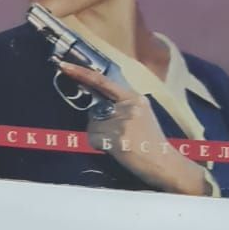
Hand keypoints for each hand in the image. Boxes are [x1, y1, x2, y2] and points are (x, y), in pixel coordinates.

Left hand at [57, 61, 212, 195]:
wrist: (166, 164)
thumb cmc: (150, 141)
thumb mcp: (140, 114)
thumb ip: (120, 105)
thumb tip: (94, 103)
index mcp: (134, 97)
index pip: (102, 81)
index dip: (81, 73)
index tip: (63, 65)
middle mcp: (128, 106)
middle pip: (94, 110)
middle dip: (99, 123)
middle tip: (120, 136)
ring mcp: (123, 122)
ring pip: (92, 125)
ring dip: (100, 136)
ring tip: (120, 144)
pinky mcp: (118, 138)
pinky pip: (93, 138)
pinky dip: (99, 146)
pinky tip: (117, 150)